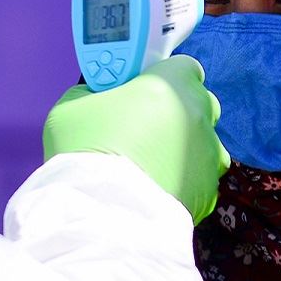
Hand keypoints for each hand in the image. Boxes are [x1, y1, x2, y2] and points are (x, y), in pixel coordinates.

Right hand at [42, 56, 228, 222]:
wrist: (103, 214)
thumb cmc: (87, 150)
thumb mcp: (71, 106)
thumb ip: (92, 92)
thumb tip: (96, 95)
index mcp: (171, 84)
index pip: (181, 65)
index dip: (161, 76)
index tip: (139, 89)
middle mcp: (200, 115)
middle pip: (196, 102)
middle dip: (173, 110)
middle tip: (140, 125)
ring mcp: (209, 155)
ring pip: (200, 143)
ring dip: (181, 146)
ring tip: (149, 163)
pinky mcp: (209, 191)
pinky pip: (198, 177)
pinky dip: (182, 180)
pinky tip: (155, 187)